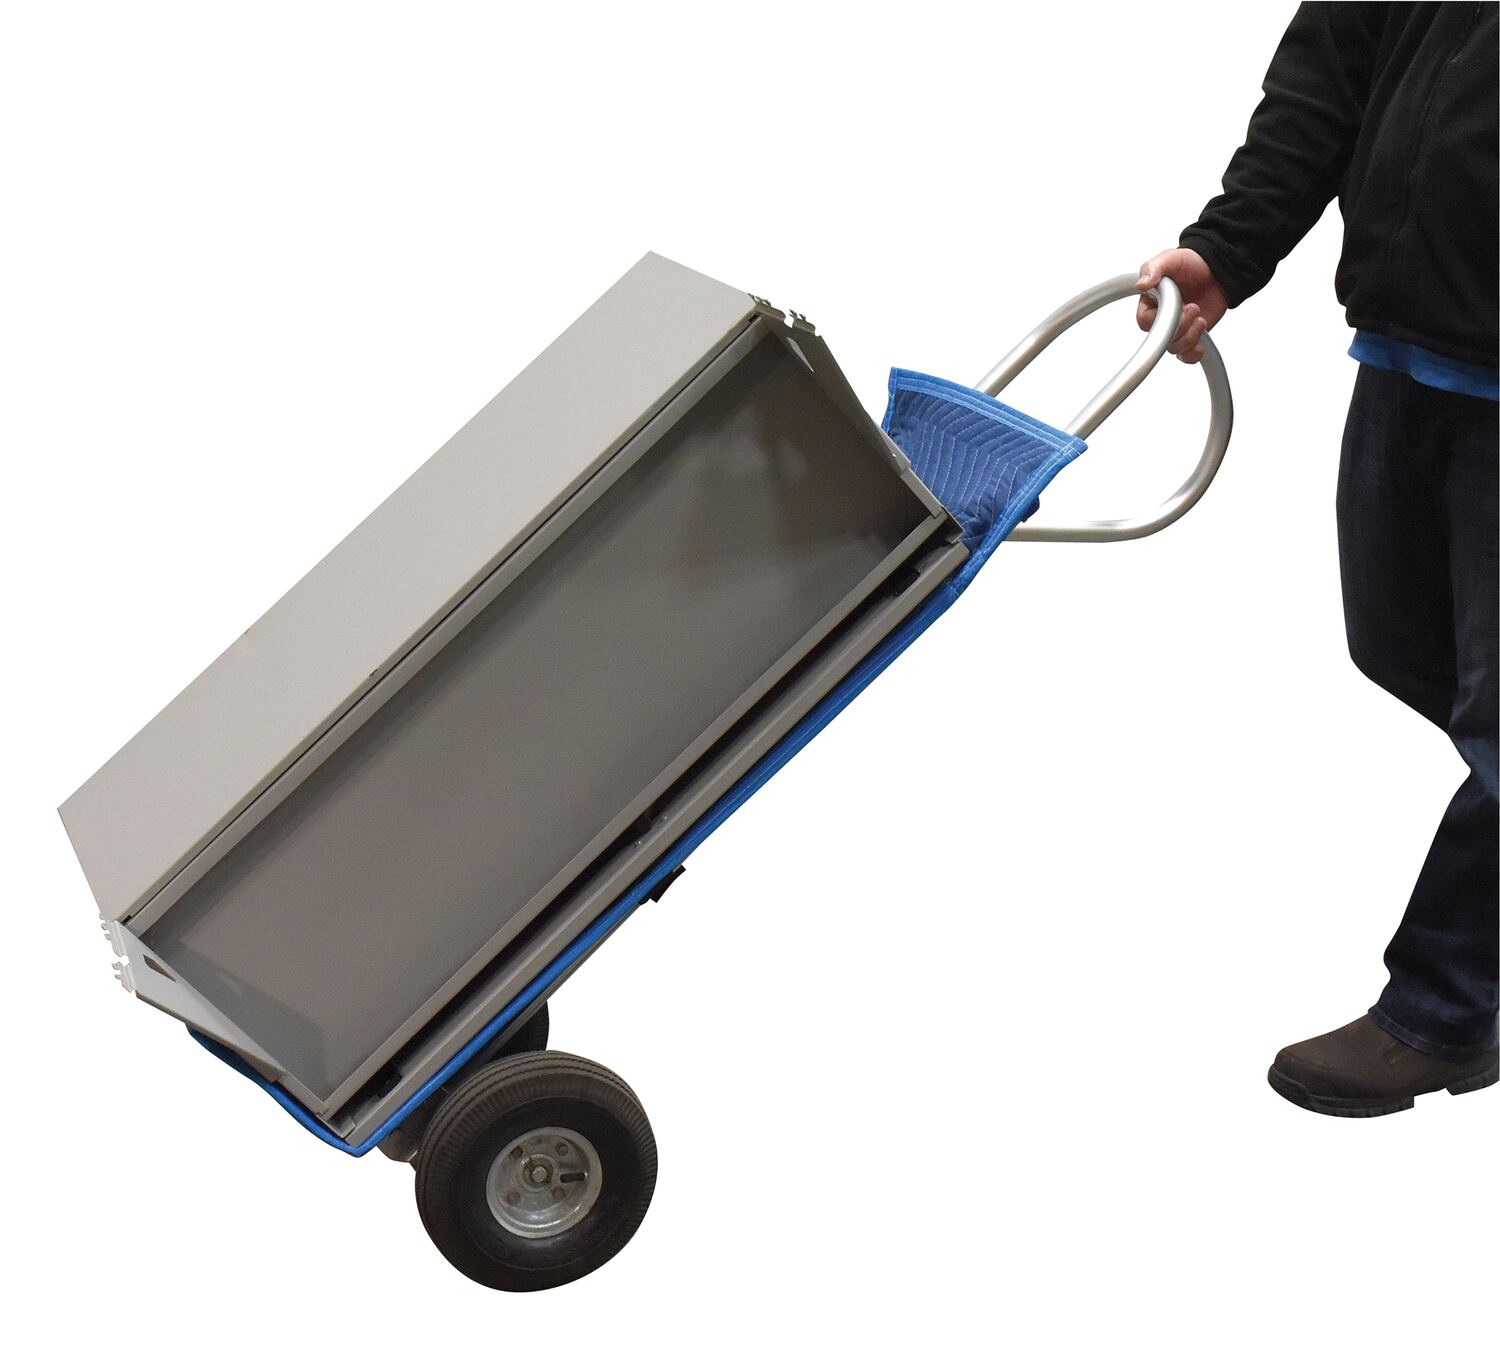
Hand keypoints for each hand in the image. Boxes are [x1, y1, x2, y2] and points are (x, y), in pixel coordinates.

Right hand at [1136, 248, 1227, 363]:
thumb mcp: (1171, 259)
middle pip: (1161, 338)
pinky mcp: (1191, 337)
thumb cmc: (1192, 263)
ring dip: (1190, 337)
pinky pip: (1186, 356)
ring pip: (1174, 348)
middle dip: (1180, 327)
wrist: (1217, 269)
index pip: (1145, 321)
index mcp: (1150, 303)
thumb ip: (1153, 268)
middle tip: (1194, 308)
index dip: (1162, 318)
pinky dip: (1194, 353)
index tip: (1179, 305)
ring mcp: (1176, 330)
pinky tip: (1201, 342)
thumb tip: (1141, 283)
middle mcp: (1160, 319)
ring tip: (1201, 319)